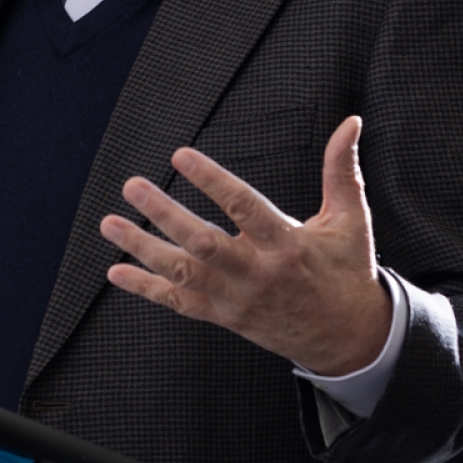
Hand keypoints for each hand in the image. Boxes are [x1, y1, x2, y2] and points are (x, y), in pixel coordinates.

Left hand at [100, 116, 392, 376]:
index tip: (181, 155)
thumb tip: (350, 124)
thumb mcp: (351, 221)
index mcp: (287, 245)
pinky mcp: (224, 316)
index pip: (244, 208)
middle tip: (134, 186)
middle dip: (164, 214)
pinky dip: (145, 289)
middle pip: (202, 244)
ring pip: (182, 274)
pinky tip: (116, 273)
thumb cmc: (346, 273)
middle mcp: (257, 274)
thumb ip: (342, 170)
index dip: (212, 181)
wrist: (348, 338)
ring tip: (110, 224)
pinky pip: (179, 303)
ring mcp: (236, 299)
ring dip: (142, 248)